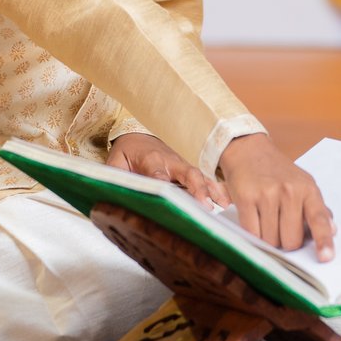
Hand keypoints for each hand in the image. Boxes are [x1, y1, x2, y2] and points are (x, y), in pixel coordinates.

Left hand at [107, 133, 229, 208]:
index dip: (164, 183)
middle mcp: (170, 162)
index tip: (171, 196)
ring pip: (200, 176)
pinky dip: (216, 188)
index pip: (158, 173)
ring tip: (224, 205)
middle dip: (197, 188)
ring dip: (212, 190)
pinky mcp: (188, 170)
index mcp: (150, 160)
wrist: (138, 135)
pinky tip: (227, 201)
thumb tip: (113, 191)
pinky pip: (205, 179)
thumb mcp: (115, 161)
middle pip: (187, 173)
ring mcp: (182, 165)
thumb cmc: (127, 151)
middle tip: (205, 205)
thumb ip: (115, 175)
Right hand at [218, 133, 335, 260]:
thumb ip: (317, 208)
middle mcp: (290, 191)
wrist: (249, 150)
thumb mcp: (303, 184)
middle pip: (291, 241)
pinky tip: (254, 220)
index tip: (326, 257)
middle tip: (280, 226)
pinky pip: (252, 233)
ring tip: (266, 219)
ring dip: (268, 239)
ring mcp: (268, 194)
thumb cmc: (277, 172)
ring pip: (271, 241)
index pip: (319, 219)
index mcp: (308, 189)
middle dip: (286, 242)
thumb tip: (333, 230)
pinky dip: (253, 234)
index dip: (323, 240)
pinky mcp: (247, 198)